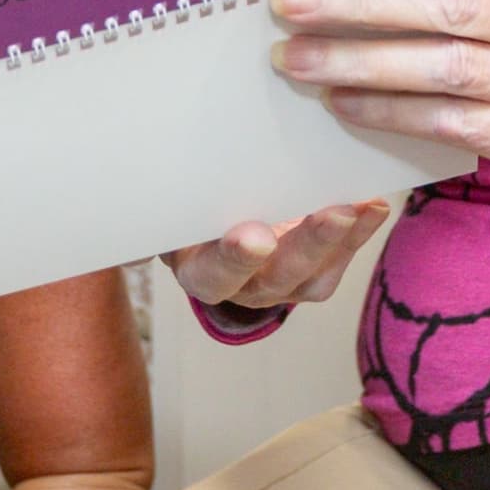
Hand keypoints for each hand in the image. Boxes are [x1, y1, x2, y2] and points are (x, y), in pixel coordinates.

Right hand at [163, 199, 393, 312]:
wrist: (217, 219)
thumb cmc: (192, 204)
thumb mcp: (168, 205)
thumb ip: (156, 201)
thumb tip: (115, 207)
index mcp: (197, 270)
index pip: (214, 272)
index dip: (234, 258)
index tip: (255, 236)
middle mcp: (242, 287)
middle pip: (274, 277)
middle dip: (306, 246)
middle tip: (332, 214)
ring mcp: (282, 286)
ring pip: (314, 276)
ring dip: (341, 241)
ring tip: (360, 207)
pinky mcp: (314, 278)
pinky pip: (340, 262)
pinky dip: (360, 233)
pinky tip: (373, 205)